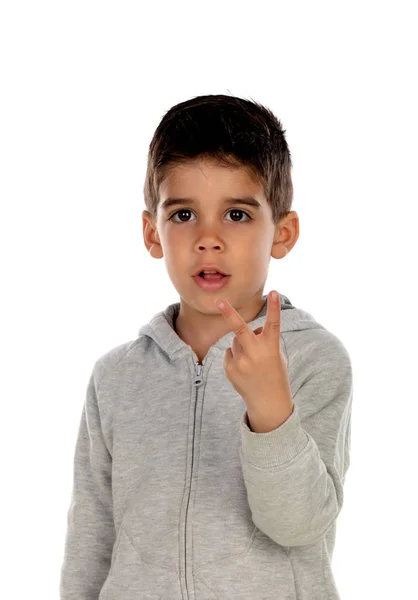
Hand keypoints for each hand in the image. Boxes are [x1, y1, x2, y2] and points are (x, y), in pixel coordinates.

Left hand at [216, 291, 293, 423]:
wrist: (268, 401)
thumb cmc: (274, 372)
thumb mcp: (276, 354)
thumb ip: (264, 339)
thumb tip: (253, 328)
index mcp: (271, 348)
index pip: (273, 325)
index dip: (274, 308)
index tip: (274, 292)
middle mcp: (255, 354)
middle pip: (240, 330)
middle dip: (229, 314)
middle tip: (218, 301)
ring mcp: (241, 363)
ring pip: (235, 341)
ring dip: (242, 345)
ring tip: (251, 362)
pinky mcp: (230, 369)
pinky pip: (229, 353)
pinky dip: (235, 357)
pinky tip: (244, 370)